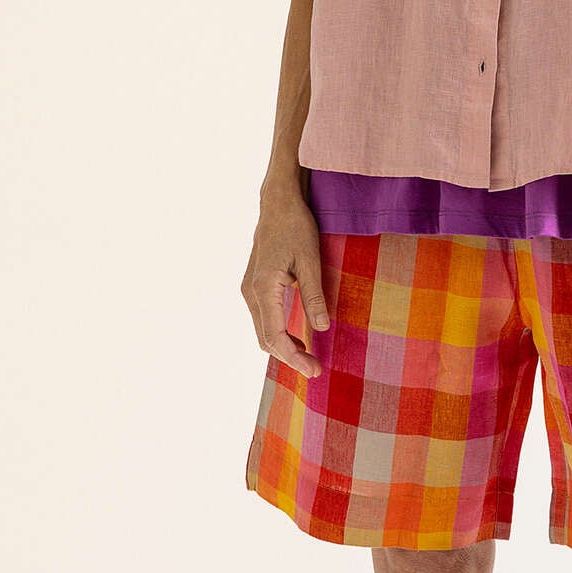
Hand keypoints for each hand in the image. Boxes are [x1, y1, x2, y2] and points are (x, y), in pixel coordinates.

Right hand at [241, 176, 330, 377]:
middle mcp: (250, 292)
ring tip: (310, 357)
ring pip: (262, 330)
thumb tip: (322, 328)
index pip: (274, 336)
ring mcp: (249, 289)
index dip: (293, 357)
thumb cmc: (295, 227)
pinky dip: (279, 333)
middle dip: (289, 358)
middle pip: (265, 339)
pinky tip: (298, 338)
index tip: (314, 369)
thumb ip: (314, 295)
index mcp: (262, 288)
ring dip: (283, 347)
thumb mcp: (311, 260)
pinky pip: (264, 318)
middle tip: (316, 369)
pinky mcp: (254, 285)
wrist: (277, 203)